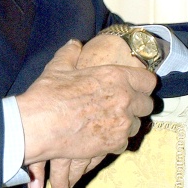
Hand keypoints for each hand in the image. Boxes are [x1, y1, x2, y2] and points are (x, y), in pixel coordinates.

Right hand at [17, 39, 155, 187]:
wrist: (39, 125)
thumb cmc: (48, 95)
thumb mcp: (57, 68)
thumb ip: (70, 53)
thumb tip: (74, 43)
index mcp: (115, 76)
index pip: (148, 80)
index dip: (142, 84)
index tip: (135, 88)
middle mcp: (125, 98)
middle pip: (147, 105)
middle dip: (137, 106)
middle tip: (122, 107)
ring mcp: (122, 123)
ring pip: (137, 125)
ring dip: (126, 124)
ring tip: (109, 124)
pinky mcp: (114, 143)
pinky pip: (124, 143)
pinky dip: (114, 141)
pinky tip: (100, 137)